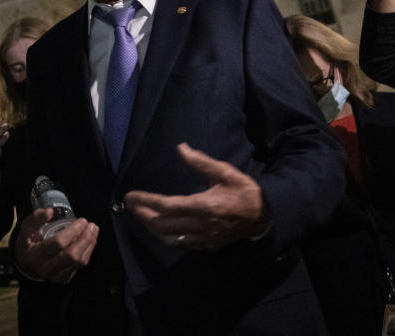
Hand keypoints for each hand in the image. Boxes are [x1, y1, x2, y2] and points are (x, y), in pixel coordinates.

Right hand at [14, 208, 97, 283]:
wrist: (27, 263)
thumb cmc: (28, 241)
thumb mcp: (27, 227)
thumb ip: (36, 217)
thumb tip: (50, 211)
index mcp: (36, 254)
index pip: (58, 243)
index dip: (72, 231)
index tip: (82, 221)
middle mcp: (46, 268)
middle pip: (71, 255)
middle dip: (85, 239)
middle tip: (92, 225)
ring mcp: (56, 276)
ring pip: (78, 262)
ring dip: (89, 245)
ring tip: (93, 231)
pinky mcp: (64, 278)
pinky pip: (80, 266)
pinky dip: (88, 251)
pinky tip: (90, 240)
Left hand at [125, 143, 267, 250]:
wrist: (264, 217)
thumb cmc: (244, 192)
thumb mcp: (226, 172)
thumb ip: (202, 162)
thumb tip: (181, 148)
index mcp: (204, 206)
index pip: (167, 206)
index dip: (146, 201)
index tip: (131, 195)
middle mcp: (201, 225)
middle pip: (163, 225)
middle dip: (143, 215)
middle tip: (131, 205)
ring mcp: (204, 238)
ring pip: (169, 238)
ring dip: (151, 228)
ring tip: (141, 216)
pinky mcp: (207, 246)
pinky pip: (181, 245)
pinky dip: (166, 237)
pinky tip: (160, 228)